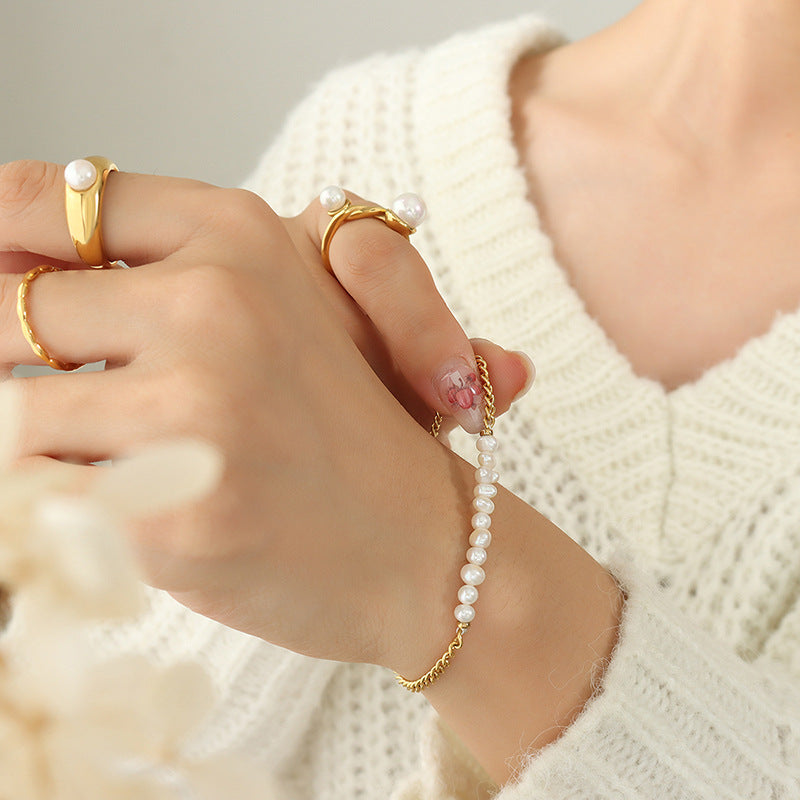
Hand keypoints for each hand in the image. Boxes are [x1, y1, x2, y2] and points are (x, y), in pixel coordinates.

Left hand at [0, 160, 521, 670]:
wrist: (417, 544)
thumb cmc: (345, 428)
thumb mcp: (283, 304)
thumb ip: (157, 264)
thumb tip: (4, 257)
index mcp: (240, 238)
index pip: (49, 200)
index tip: (2, 285)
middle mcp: (216, 305)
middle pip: (9, 308)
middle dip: (13, 361)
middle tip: (82, 405)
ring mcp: (196, 409)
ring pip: (10, 412)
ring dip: (39, 446)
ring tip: (109, 466)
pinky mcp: (173, 513)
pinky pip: (35, 498)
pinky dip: (52, 510)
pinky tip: (112, 518)